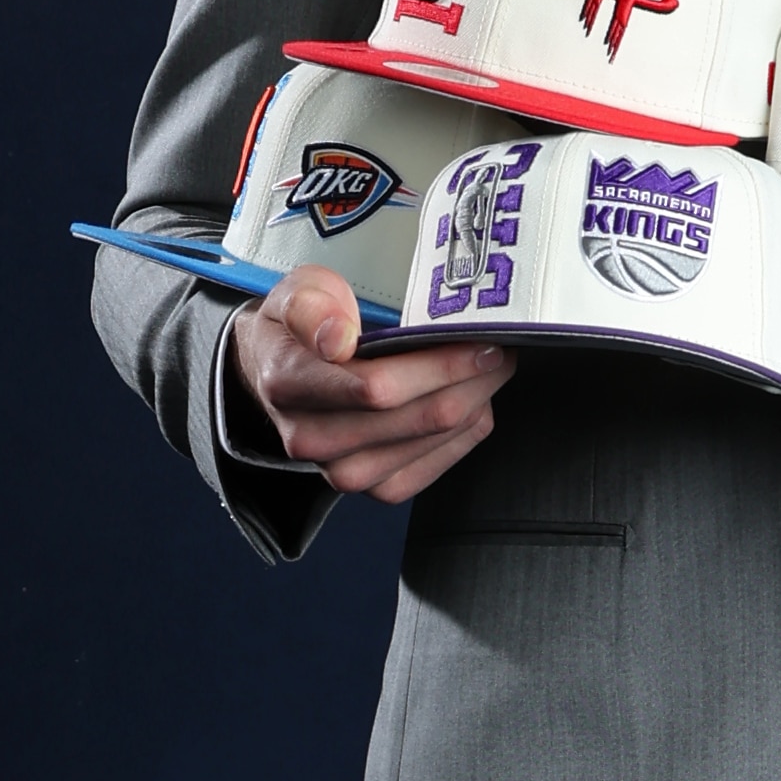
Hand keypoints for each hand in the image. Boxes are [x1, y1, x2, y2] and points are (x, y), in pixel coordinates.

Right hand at [224, 274, 511, 505]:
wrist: (280, 371)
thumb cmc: (300, 326)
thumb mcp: (294, 292)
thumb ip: (311, 305)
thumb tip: (337, 337)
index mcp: (289, 382)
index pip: (376, 387)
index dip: (439, 365)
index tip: (479, 339)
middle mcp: (312, 437)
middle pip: (417, 417)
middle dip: (470, 379)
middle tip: (500, 347)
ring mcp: (344, 470)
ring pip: (435, 440)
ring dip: (475, 401)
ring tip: (488, 367)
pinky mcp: (376, 488)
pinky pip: (438, 464)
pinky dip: (466, 431)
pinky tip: (473, 402)